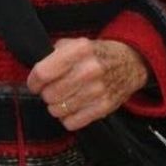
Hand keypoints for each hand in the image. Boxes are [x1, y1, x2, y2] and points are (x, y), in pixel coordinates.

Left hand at [26, 38, 148, 131]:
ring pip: (58, 110)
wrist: (131, 62)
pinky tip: (74, 107)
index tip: (36, 83)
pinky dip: (68, 117)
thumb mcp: (76, 43)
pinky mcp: (104, 107)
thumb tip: (36, 73)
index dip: (34, 81)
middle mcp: (89, 69)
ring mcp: (98, 90)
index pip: (43, 73)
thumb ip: (54, 55)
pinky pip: (71, 122)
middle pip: (49, 94)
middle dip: (46, 94)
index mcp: (80, 50)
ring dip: (57, 106)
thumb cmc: (97, 54)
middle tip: (53, 89)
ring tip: (65, 97)